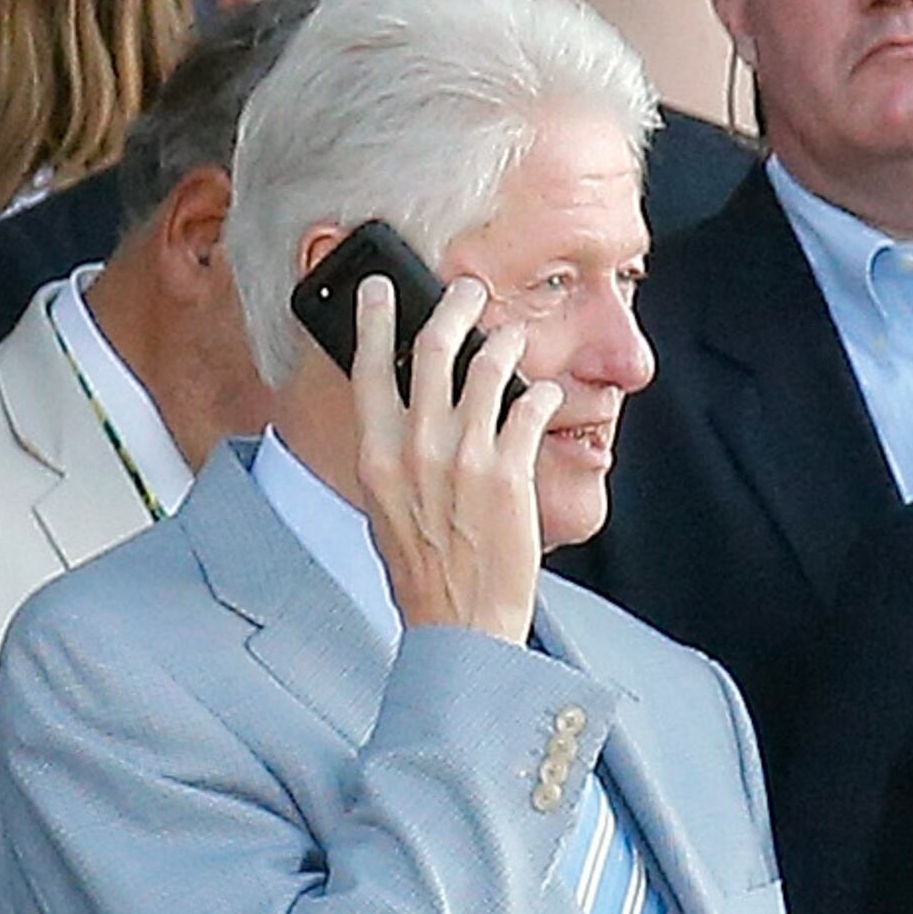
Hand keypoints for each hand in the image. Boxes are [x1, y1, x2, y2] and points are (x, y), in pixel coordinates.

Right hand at [350, 266, 562, 643]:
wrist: (460, 625)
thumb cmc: (423, 571)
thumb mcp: (385, 507)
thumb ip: (392, 454)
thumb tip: (406, 406)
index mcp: (376, 457)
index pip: (368, 367)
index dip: (375, 319)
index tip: (383, 288)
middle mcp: (416, 450)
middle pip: (434, 348)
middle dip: (455, 305)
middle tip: (468, 290)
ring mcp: (465, 458)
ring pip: (489, 367)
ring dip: (506, 341)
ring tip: (513, 336)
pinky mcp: (510, 473)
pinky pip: (530, 408)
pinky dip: (541, 393)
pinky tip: (544, 394)